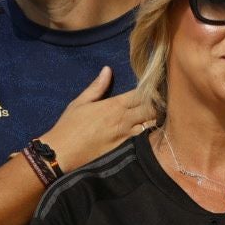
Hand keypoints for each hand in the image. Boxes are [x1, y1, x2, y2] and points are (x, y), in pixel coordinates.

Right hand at [40, 67, 157, 171]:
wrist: (61, 154)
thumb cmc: (69, 127)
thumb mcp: (80, 103)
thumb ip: (97, 87)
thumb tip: (108, 69)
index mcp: (114, 106)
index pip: (142, 94)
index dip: (152, 90)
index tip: (157, 89)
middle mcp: (125, 120)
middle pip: (153, 109)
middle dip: (159, 106)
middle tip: (163, 105)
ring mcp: (127, 137)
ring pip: (152, 126)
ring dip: (157, 122)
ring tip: (161, 120)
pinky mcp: (127, 152)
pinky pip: (146, 143)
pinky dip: (151, 138)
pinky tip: (155, 137)